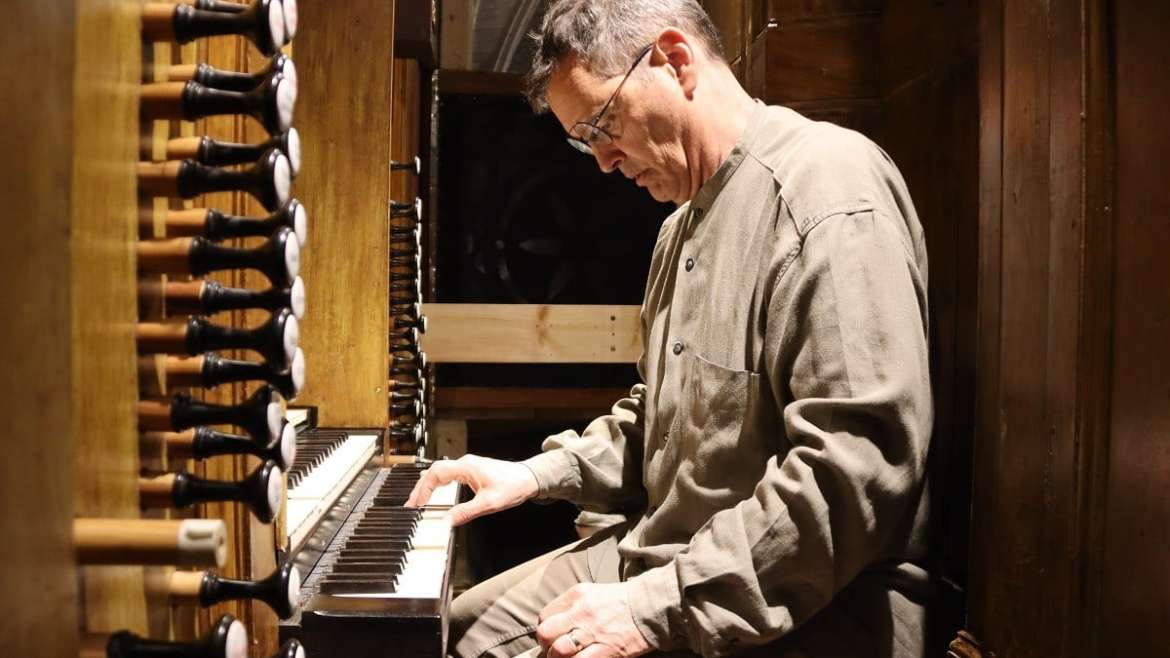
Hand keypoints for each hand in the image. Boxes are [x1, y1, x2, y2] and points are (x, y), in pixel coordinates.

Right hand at [404, 454, 539, 525]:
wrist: (529, 478)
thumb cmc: (513, 486)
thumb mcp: (488, 504)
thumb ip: (465, 513)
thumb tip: (445, 522)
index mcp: (466, 467)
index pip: (436, 474)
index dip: (423, 489)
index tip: (415, 504)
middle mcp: (465, 463)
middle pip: (434, 472)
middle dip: (421, 488)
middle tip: (411, 505)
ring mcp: (468, 466)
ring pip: (441, 472)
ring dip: (428, 485)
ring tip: (418, 500)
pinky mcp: (472, 471)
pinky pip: (449, 474)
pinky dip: (438, 483)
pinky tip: (434, 490)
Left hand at [536, 582, 651, 657]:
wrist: (651, 606)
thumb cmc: (621, 602)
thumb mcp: (593, 593)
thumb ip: (572, 607)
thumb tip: (555, 627)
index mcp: (576, 595)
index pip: (544, 616)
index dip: (547, 630)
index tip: (554, 637)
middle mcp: (581, 612)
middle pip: (546, 633)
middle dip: (547, 646)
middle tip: (556, 652)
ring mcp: (593, 631)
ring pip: (559, 651)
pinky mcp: (607, 649)